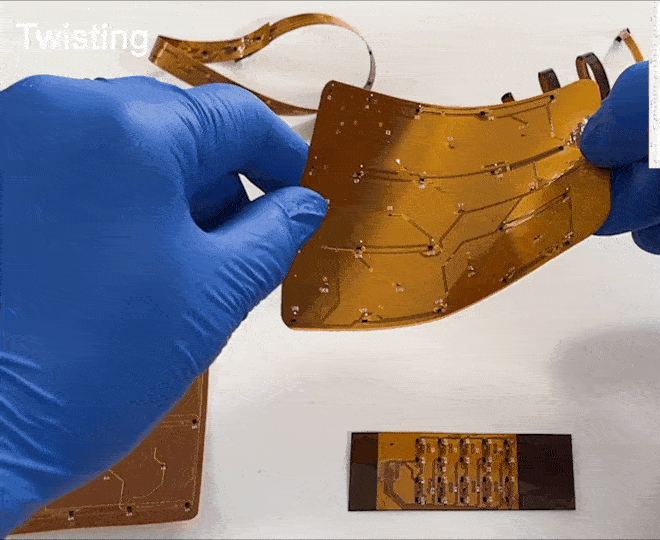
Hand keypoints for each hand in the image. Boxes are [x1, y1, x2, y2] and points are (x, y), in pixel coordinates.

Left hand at [0, 75, 325, 534]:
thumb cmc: (78, 372)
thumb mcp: (213, 296)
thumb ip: (274, 234)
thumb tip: (301, 207)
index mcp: (127, 130)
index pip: (234, 117)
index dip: (281, 156)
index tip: (296, 191)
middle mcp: (58, 112)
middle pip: (175, 123)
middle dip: (220, 179)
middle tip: (242, 241)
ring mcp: (8, 138)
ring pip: (121, 142)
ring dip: (164, 190)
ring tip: (173, 265)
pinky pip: (71, 162)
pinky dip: (111, 197)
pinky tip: (119, 261)